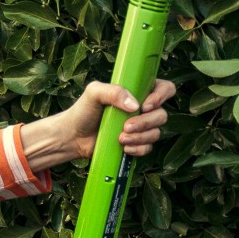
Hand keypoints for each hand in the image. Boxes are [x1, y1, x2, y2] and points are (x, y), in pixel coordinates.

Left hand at [55, 77, 176, 161]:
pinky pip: (148, 147)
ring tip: (121, 139)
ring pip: (156, 132)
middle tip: (126, 127)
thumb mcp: (94, 93)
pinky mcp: (136, 143)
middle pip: (162, 114)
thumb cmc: (83, 110)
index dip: (161, 96)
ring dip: (140, 137)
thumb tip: (134, 105)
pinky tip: (125, 149)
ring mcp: (141, 126)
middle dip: (146, 123)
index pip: (164, 88)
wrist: (74, 136)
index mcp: (137, 90)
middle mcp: (142, 108)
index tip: (145, 105)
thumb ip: (113, 92)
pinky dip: (138, 149)